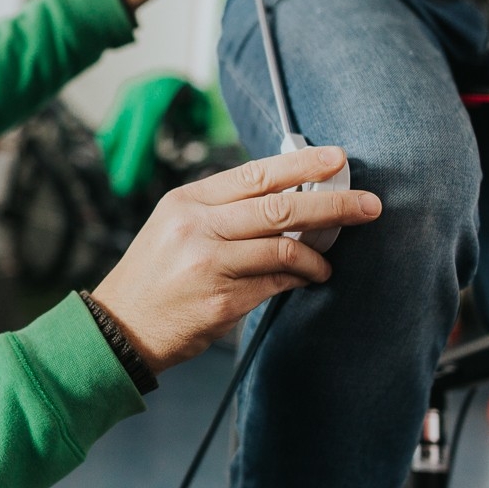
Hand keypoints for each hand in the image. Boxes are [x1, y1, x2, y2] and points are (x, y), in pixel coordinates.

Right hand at [90, 147, 380, 373]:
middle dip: (333, 204)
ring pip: (285, 247)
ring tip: (327, 261)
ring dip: (317, 254)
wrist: (120, 328)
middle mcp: (197, 228)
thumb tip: (288, 199)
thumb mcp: (176, 227)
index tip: (338, 158)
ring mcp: (209, 264)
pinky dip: (298, 279)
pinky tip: (306, 280)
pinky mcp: (221, 301)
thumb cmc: (154, 276)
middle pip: (280, 207)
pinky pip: (276, 283)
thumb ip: (223, 211)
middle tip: (369, 205)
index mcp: (187, 202)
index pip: (256, 174)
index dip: (303, 164)